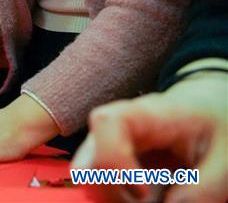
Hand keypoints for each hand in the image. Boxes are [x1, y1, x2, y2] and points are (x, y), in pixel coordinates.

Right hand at [73, 69, 227, 202]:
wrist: (207, 108)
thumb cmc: (217, 125)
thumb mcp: (225, 159)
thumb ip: (201, 189)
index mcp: (148, 114)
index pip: (107, 123)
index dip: (113, 160)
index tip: (144, 193)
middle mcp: (119, 127)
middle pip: (88, 160)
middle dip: (113, 194)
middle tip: (151, 202)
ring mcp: (112, 144)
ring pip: (90, 179)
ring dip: (115, 200)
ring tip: (154, 200)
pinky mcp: (114, 162)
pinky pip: (102, 188)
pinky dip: (120, 201)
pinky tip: (149, 199)